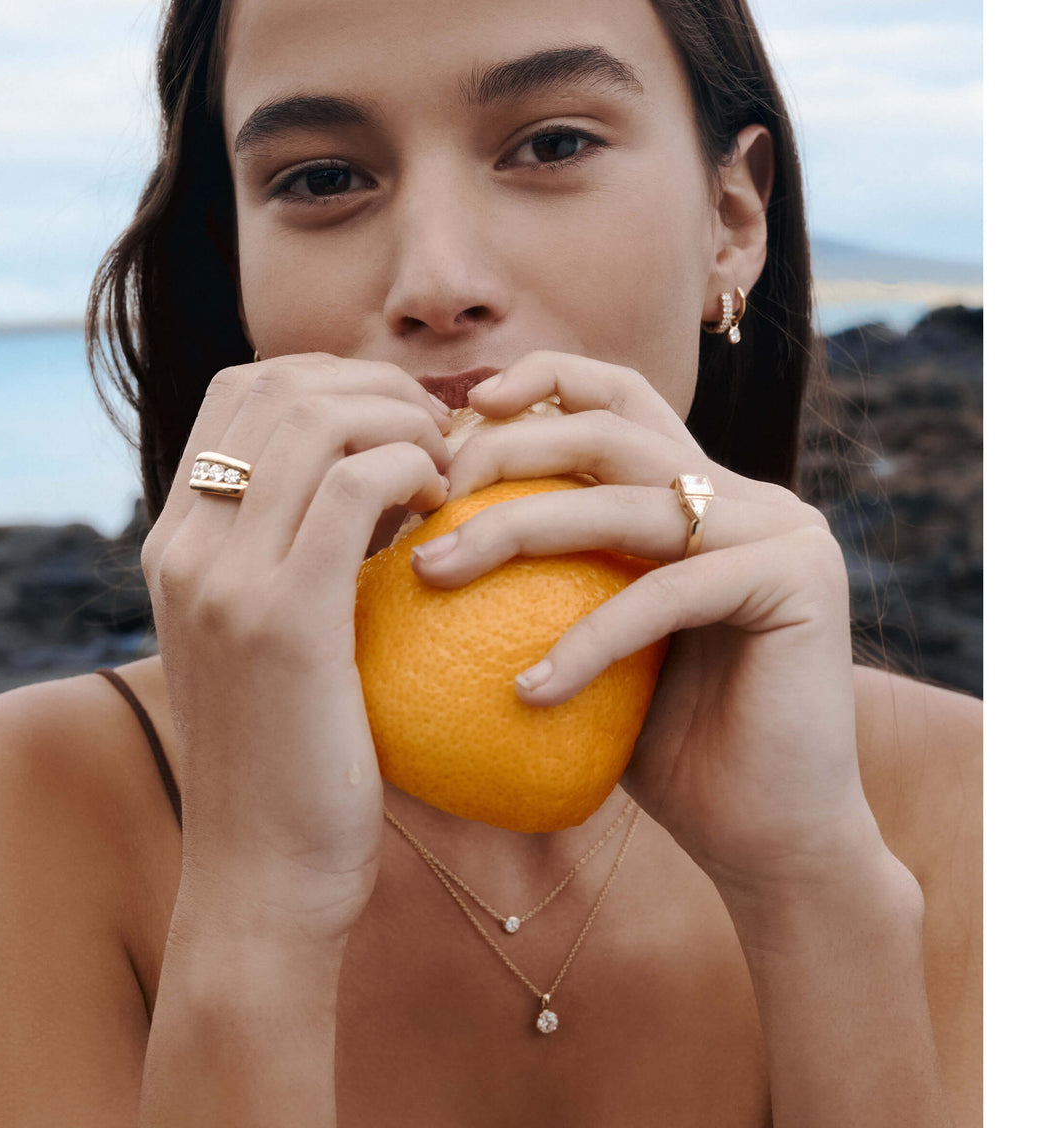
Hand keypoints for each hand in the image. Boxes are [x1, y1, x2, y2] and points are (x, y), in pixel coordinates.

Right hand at [141, 353, 450, 937]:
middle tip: (436, 432)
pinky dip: (410, 471)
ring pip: (317, 419)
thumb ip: (290, 558)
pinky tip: (443, 508)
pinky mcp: (280, 618)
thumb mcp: (268, 640)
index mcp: (175, 542)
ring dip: (400, 421)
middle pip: (277, 385)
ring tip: (444, 469)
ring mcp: (222, 577)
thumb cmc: (290, 760)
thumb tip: (368, 487)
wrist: (263, 875)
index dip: (330, 378)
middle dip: (374, 384)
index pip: (241, 392)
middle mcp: (183, 545)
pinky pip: (354, 486)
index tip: (396, 420)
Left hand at [410, 350, 885, 895]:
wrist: (769, 839)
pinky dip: (588, 641)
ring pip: (626, 503)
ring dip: (517, 529)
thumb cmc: (662, 749)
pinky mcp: (799, 579)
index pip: (620, 399)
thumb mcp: (589, 647)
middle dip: (506, 452)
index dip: (544, 382)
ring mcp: (780, 530)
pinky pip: (664, 593)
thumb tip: (424, 550)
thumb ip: (545, 585)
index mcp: (702, 494)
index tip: (461, 417)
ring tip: (434, 574)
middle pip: (610, 432)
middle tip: (428, 507)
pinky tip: (527, 693)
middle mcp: (747, 496)